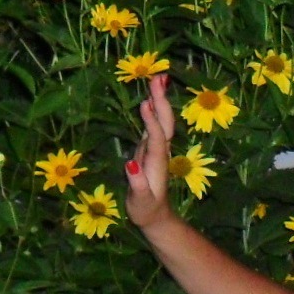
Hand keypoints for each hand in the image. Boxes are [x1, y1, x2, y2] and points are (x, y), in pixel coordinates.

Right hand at [125, 73, 175, 230]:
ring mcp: (155, 150)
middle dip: (161, 101)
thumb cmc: (146, 210)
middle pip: (163, 123)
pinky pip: (153, 125)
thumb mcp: (141, 201)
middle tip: (159, 77)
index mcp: (157, 163)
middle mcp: (159, 152)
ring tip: (158, 79)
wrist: (156, 216)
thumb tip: (130, 165)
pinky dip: (153, 110)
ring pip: (160, 121)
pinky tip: (150, 98)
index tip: (145, 102)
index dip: (151, 121)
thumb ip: (138, 184)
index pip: (156, 138)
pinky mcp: (149, 150)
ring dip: (159, 100)